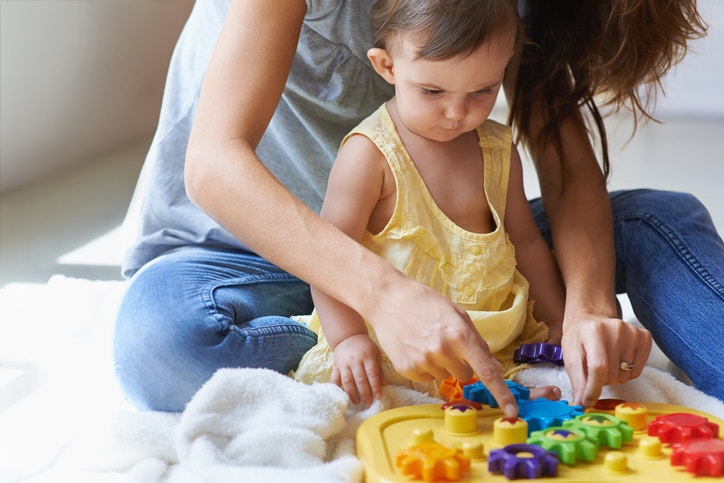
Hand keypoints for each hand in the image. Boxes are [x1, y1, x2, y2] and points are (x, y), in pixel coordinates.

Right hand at [331, 334, 383, 406]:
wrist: (348, 336)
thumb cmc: (365, 346)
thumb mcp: (376, 353)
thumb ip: (379, 369)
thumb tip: (384, 384)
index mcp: (367, 357)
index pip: (372, 374)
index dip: (375, 386)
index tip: (378, 397)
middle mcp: (355, 360)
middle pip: (360, 380)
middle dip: (365, 394)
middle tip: (368, 404)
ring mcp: (344, 363)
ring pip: (348, 381)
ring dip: (352, 394)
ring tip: (357, 402)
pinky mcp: (335, 366)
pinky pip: (335, 378)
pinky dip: (337, 388)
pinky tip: (342, 395)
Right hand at [366, 277, 518, 417]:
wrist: (388, 299)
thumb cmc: (425, 303)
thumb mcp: (457, 314)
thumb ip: (477, 342)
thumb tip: (495, 369)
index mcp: (460, 335)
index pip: (486, 372)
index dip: (502, 394)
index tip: (512, 412)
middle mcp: (443, 351)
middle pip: (464, 375)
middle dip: (460, 363)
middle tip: (445, 342)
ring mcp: (423, 362)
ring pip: (444, 377)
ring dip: (440, 364)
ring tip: (425, 341)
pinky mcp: (407, 369)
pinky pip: (426, 378)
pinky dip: (423, 367)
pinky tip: (414, 347)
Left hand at [561, 312, 651, 407]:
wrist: (591, 318)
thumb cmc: (579, 338)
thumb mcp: (571, 356)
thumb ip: (577, 381)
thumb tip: (582, 405)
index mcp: (593, 331)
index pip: (598, 368)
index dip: (593, 389)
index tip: (587, 402)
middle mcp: (616, 329)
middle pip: (612, 375)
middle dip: (601, 380)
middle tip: (593, 368)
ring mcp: (632, 332)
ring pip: (625, 376)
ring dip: (614, 376)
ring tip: (605, 362)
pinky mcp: (644, 337)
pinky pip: (637, 372)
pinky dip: (627, 373)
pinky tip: (618, 361)